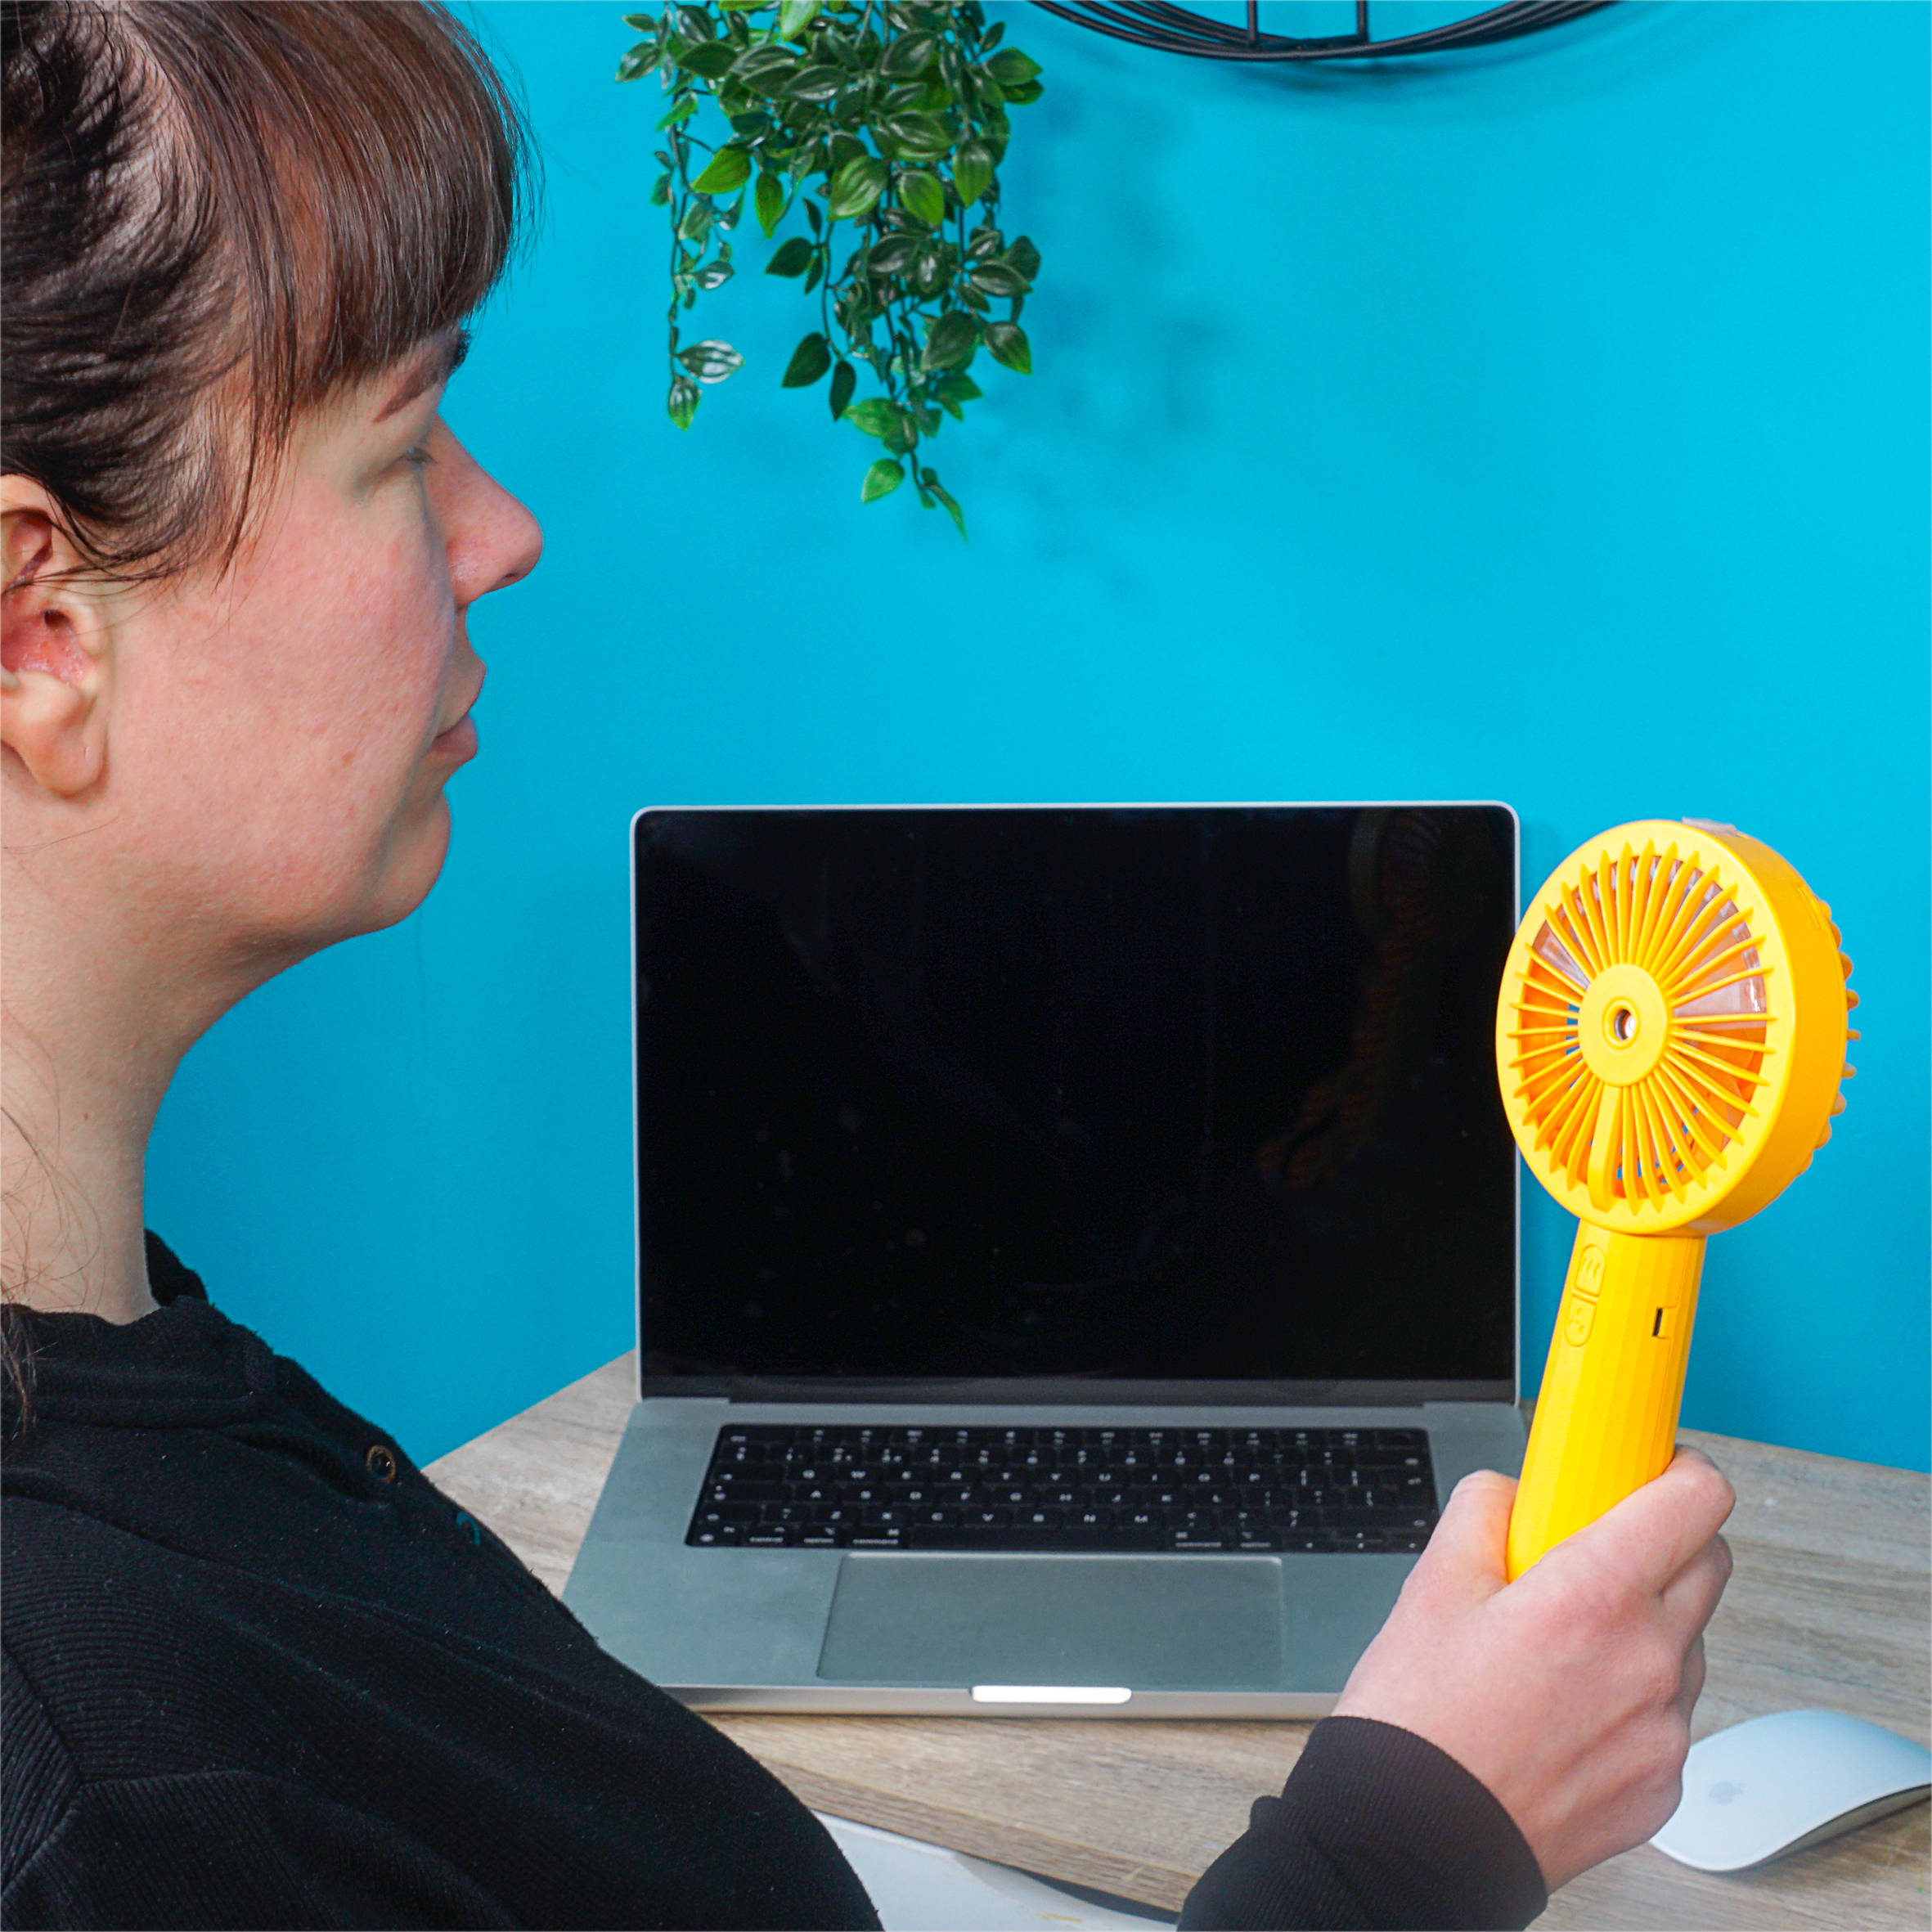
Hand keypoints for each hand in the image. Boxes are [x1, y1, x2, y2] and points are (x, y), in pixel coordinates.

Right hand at [1332, 1447, 1734, 1892]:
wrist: (1415, 1837)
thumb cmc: (1420, 1721)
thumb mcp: (1432, 1584)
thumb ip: (1484, 1512)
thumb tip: (1513, 1492)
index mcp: (1594, 1594)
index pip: (1697, 1501)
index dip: (1681, 1470)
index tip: (1656, 1467)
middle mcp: (1648, 1660)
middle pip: (1709, 1563)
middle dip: (1663, 1542)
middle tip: (1596, 1550)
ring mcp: (1664, 1729)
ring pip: (1687, 1642)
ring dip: (1648, 1624)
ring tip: (1562, 1646)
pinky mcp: (1663, 1785)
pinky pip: (1670, 1715)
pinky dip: (1634, 1697)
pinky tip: (1565, 1708)